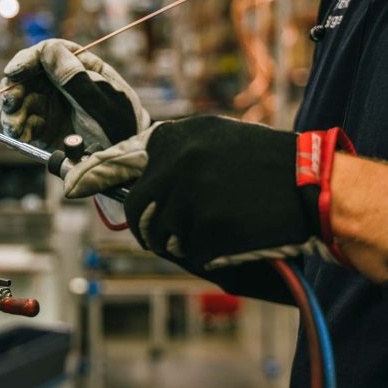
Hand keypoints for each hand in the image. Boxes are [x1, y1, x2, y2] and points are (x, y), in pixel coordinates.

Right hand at [0, 39, 149, 149]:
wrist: (125, 163)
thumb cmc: (121, 127)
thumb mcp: (102, 102)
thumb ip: (75, 78)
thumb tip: (49, 50)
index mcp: (80, 68)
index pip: (49, 53)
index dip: (28, 60)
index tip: (14, 71)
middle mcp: (61, 85)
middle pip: (27, 77)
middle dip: (14, 89)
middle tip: (10, 103)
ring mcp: (51, 106)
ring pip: (21, 101)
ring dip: (12, 113)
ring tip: (15, 127)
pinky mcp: (44, 129)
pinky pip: (24, 125)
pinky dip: (18, 130)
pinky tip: (20, 137)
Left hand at [64, 115, 354, 270]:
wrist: (315, 186)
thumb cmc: (270, 166)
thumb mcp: (218, 140)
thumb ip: (176, 154)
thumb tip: (136, 178)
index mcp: (177, 135)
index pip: (119, 159)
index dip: (93, 175)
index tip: (72, 185)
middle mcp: (175, 160)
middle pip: (137, 208)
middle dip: (149, 226)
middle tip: (168, 231)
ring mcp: (188, 194)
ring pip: (162, 234)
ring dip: (181, 240)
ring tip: (218, 225)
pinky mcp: (204, 226)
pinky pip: (190, 251)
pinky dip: (207, 252)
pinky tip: (233, 234)